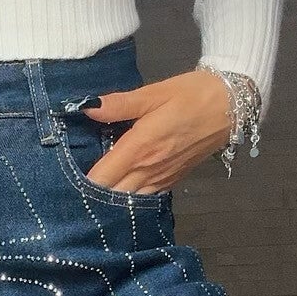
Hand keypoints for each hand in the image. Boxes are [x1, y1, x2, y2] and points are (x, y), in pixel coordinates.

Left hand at [79, 70, 233, 193]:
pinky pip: (145, 197)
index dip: (80, 183)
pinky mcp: (173, 180)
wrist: (232, 105)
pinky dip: (130, 198)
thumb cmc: (191, 95)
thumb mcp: (153, 93)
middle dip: (92, 196)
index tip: (64, 180)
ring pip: (128, 201)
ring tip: (91, 196)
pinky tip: (120, 192)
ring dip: (110, 200)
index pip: (101, 178)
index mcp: (140, 148)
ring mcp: (162, 178)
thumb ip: (119, 105)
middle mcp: (149, 169)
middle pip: (111, 196)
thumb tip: (87, 108)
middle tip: (72, 192)